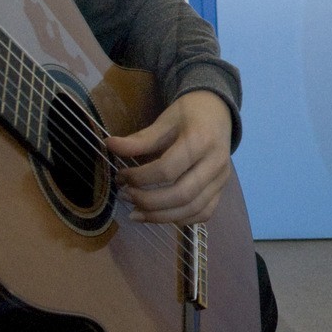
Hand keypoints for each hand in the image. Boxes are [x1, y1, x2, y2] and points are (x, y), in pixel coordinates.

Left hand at [107, 89, 233, 224]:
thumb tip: (109, 145)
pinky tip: (160, 216)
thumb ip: (140, 139)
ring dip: (161, 216)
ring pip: (193, 209)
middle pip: (182, 195)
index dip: (140, 178)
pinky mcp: (222, 189)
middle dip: (148, 201)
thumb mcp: (164, 121)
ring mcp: (222, 179)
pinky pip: (204, 213)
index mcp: (201, 141)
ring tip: (136, 213)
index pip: (168, 169)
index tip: (121, 176)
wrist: (218, 111)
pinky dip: (181, 219)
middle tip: (125, 196)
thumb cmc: (188, 114)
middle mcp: (216, 163)